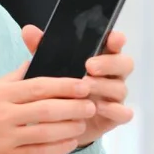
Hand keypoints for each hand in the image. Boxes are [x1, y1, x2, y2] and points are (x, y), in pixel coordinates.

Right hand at [0, 69, 96, 153]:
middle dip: (74, 106)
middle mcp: (3, 115)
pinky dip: (58, 147)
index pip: (38, 86)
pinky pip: (39, 152)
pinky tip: (71, 142)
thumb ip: (11, 80)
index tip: (83, 83)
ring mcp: (5, 139)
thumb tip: (34, 63)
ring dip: (70, 127)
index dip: (64, 85)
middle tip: (91, 103)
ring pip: (47, 132)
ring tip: (83, 122)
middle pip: (47, 109)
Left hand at [21, 25, 134, 147]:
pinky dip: (114, 110)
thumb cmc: (59, 89)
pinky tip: (98, 107)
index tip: (112, 39)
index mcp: (101, 58)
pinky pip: (123, 113)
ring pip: (121, 87)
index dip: (117, 40)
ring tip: (86, 87)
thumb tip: (28, 30)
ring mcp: (115, 96)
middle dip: (109, 63)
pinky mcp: (114, 116)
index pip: (115, 44)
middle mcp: (112, 75)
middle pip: (125, 64)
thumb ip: (42, 48)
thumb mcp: (49, 67)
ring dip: (104, 86)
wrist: (58, 123)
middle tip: (90, 66)